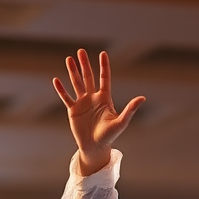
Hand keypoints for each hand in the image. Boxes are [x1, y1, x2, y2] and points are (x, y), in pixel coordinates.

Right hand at [52, 50, 144, 175]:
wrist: (95, 147)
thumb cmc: (109, 136)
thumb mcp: (121, 122)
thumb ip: (130, 109)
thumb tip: (143, 97)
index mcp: (105, 99)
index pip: (104, 79)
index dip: (104, 66)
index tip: (103, 54)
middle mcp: (93, 98)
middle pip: (88, 77)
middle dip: (84, 64)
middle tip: (81, 51)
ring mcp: (82, 103)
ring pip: (77, 84)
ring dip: (73, 72)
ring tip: (69, 59)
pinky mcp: (73, 110)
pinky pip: (66, 97)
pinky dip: (61, 89)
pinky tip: (56, 80)